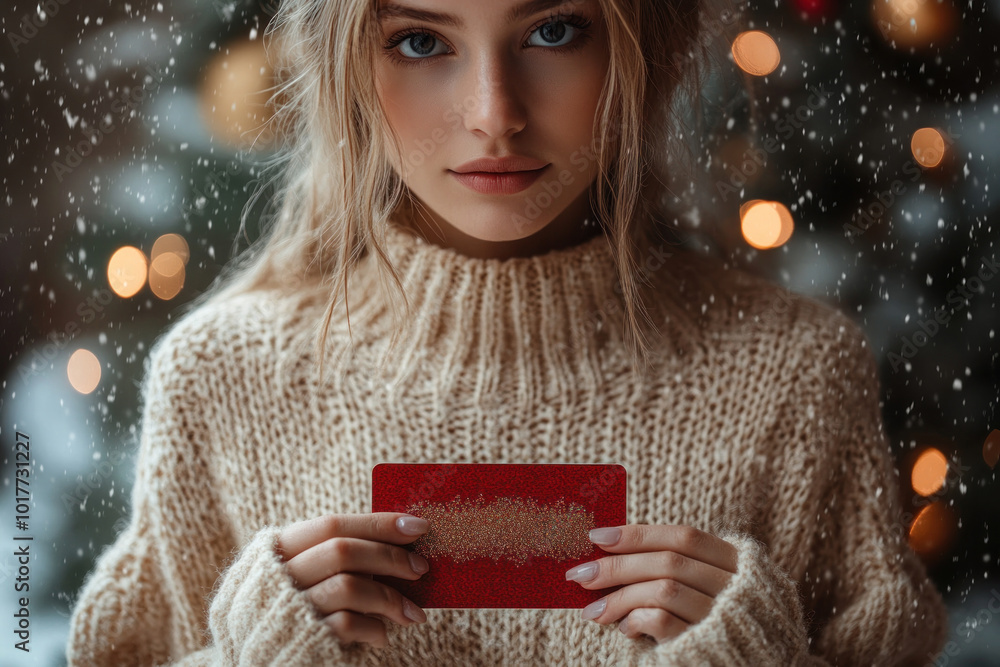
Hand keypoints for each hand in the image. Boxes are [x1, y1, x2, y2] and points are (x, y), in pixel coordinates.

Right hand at [276, 512, 430, 648]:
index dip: (377, 523)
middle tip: (421, 568)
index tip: (418, 526)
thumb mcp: (306, 575)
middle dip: (389, 556)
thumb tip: (400, 538)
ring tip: (413, 613)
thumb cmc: (293, 610)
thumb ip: (337, 555)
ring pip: (347, 586)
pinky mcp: (302, 640)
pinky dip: (373, 628)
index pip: (331, 525)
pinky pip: (345, 625)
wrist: (266, 661)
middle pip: (341, 551)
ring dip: (389, 598)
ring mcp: (287, 609)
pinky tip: (383, 635)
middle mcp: (277, 576)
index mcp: (278, 550)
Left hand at [564, 524, 737, 642]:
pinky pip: (663, 621)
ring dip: (620, 597)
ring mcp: (720, 617)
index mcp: (734, 562)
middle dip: (617, 565)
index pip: (683, 537)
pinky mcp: (702, 645)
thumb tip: (607, 549)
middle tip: (581, 574)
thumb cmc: (705, 619)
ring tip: (594, 610)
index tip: (597, 536)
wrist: (730, 661)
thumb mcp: (697, 585)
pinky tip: (625, 628)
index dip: (638, 534)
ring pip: (664, 589)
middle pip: (669, 561)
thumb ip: (667, 565)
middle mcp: (733, 586)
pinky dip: (636, 620)